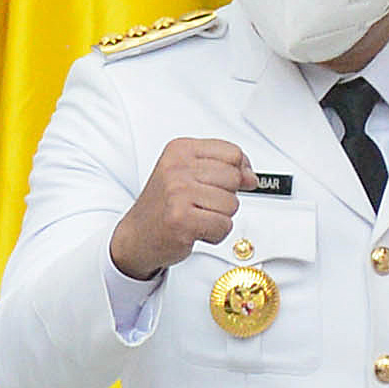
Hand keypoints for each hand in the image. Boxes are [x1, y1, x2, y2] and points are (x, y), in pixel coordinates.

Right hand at [108, 137, 254, 281]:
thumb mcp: (188, 174)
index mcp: (179, 151)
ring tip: (196, 217)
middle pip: (234, 178)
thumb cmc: (163, 206)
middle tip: (200, 203)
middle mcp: (177, 169)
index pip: (232, 153)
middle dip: (224, 195)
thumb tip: (252, 178)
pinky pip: (224, 226)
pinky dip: (215, 234)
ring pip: (232, 204)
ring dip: (219, 217)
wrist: (136, 237)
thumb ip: (223, 168)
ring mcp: (178, 193)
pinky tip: (195, 230)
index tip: (222, 182)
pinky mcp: (182, 219)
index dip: (238, 170)